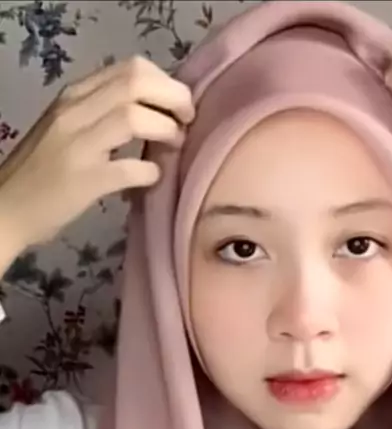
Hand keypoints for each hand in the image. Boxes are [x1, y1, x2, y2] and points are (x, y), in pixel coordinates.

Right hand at [0, 55, 193, 258]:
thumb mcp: (66, 129)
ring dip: (166, 130)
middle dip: (173, 99)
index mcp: (73, 97)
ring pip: (134, 116)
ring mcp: (78, 146)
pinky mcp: (84, 181)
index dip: (165, 83)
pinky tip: (152, 179)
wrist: (6, 209)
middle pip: (136, 83)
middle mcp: (74, 113)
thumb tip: (153, 112)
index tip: (178, 105)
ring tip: (174, 146)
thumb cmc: (41, 173)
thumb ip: (101, 115)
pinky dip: (151, 172)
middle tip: (186, 121)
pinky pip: (130, 168)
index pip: (129, 69)